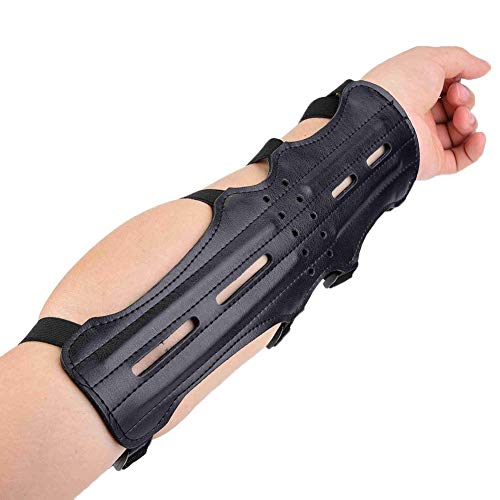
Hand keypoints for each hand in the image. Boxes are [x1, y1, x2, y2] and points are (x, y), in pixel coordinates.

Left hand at [363, 46, 489, 179]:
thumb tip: (482, 68)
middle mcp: (417, 116)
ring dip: (470, 122)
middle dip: (465, 101)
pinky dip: (474, 149)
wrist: (384, 119)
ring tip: (462, 117)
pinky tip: (477, 137)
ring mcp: (423, 139)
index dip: (458, 84)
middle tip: (455, 99)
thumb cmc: (398, 86)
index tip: (456, 84)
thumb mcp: (431, 59)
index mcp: (413, 92)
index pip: (446, 89)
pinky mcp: (429, 160)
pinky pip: (459, 159)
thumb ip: (461, 60)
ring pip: (460, 133)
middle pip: (455, 110)